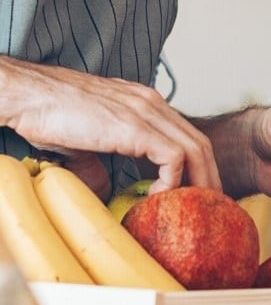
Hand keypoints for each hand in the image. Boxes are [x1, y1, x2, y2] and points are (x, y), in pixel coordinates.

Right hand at [0, 58, 219, 196]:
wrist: (27, 96)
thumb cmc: (47, 113)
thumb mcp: (83, 142)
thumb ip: (99, 162)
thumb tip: (103, 187)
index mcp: (144, 103)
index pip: (187, 136)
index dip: (198, 167)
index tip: (196, 195)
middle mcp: (151, 103)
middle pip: (200, 143)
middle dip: (209, 178)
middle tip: (207, 209)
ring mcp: (145, 112)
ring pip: (195, 150)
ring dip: (199, 183)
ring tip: (191, 209)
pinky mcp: (135, 127)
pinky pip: (173, 158)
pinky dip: (173, 182)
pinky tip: (157, 199)